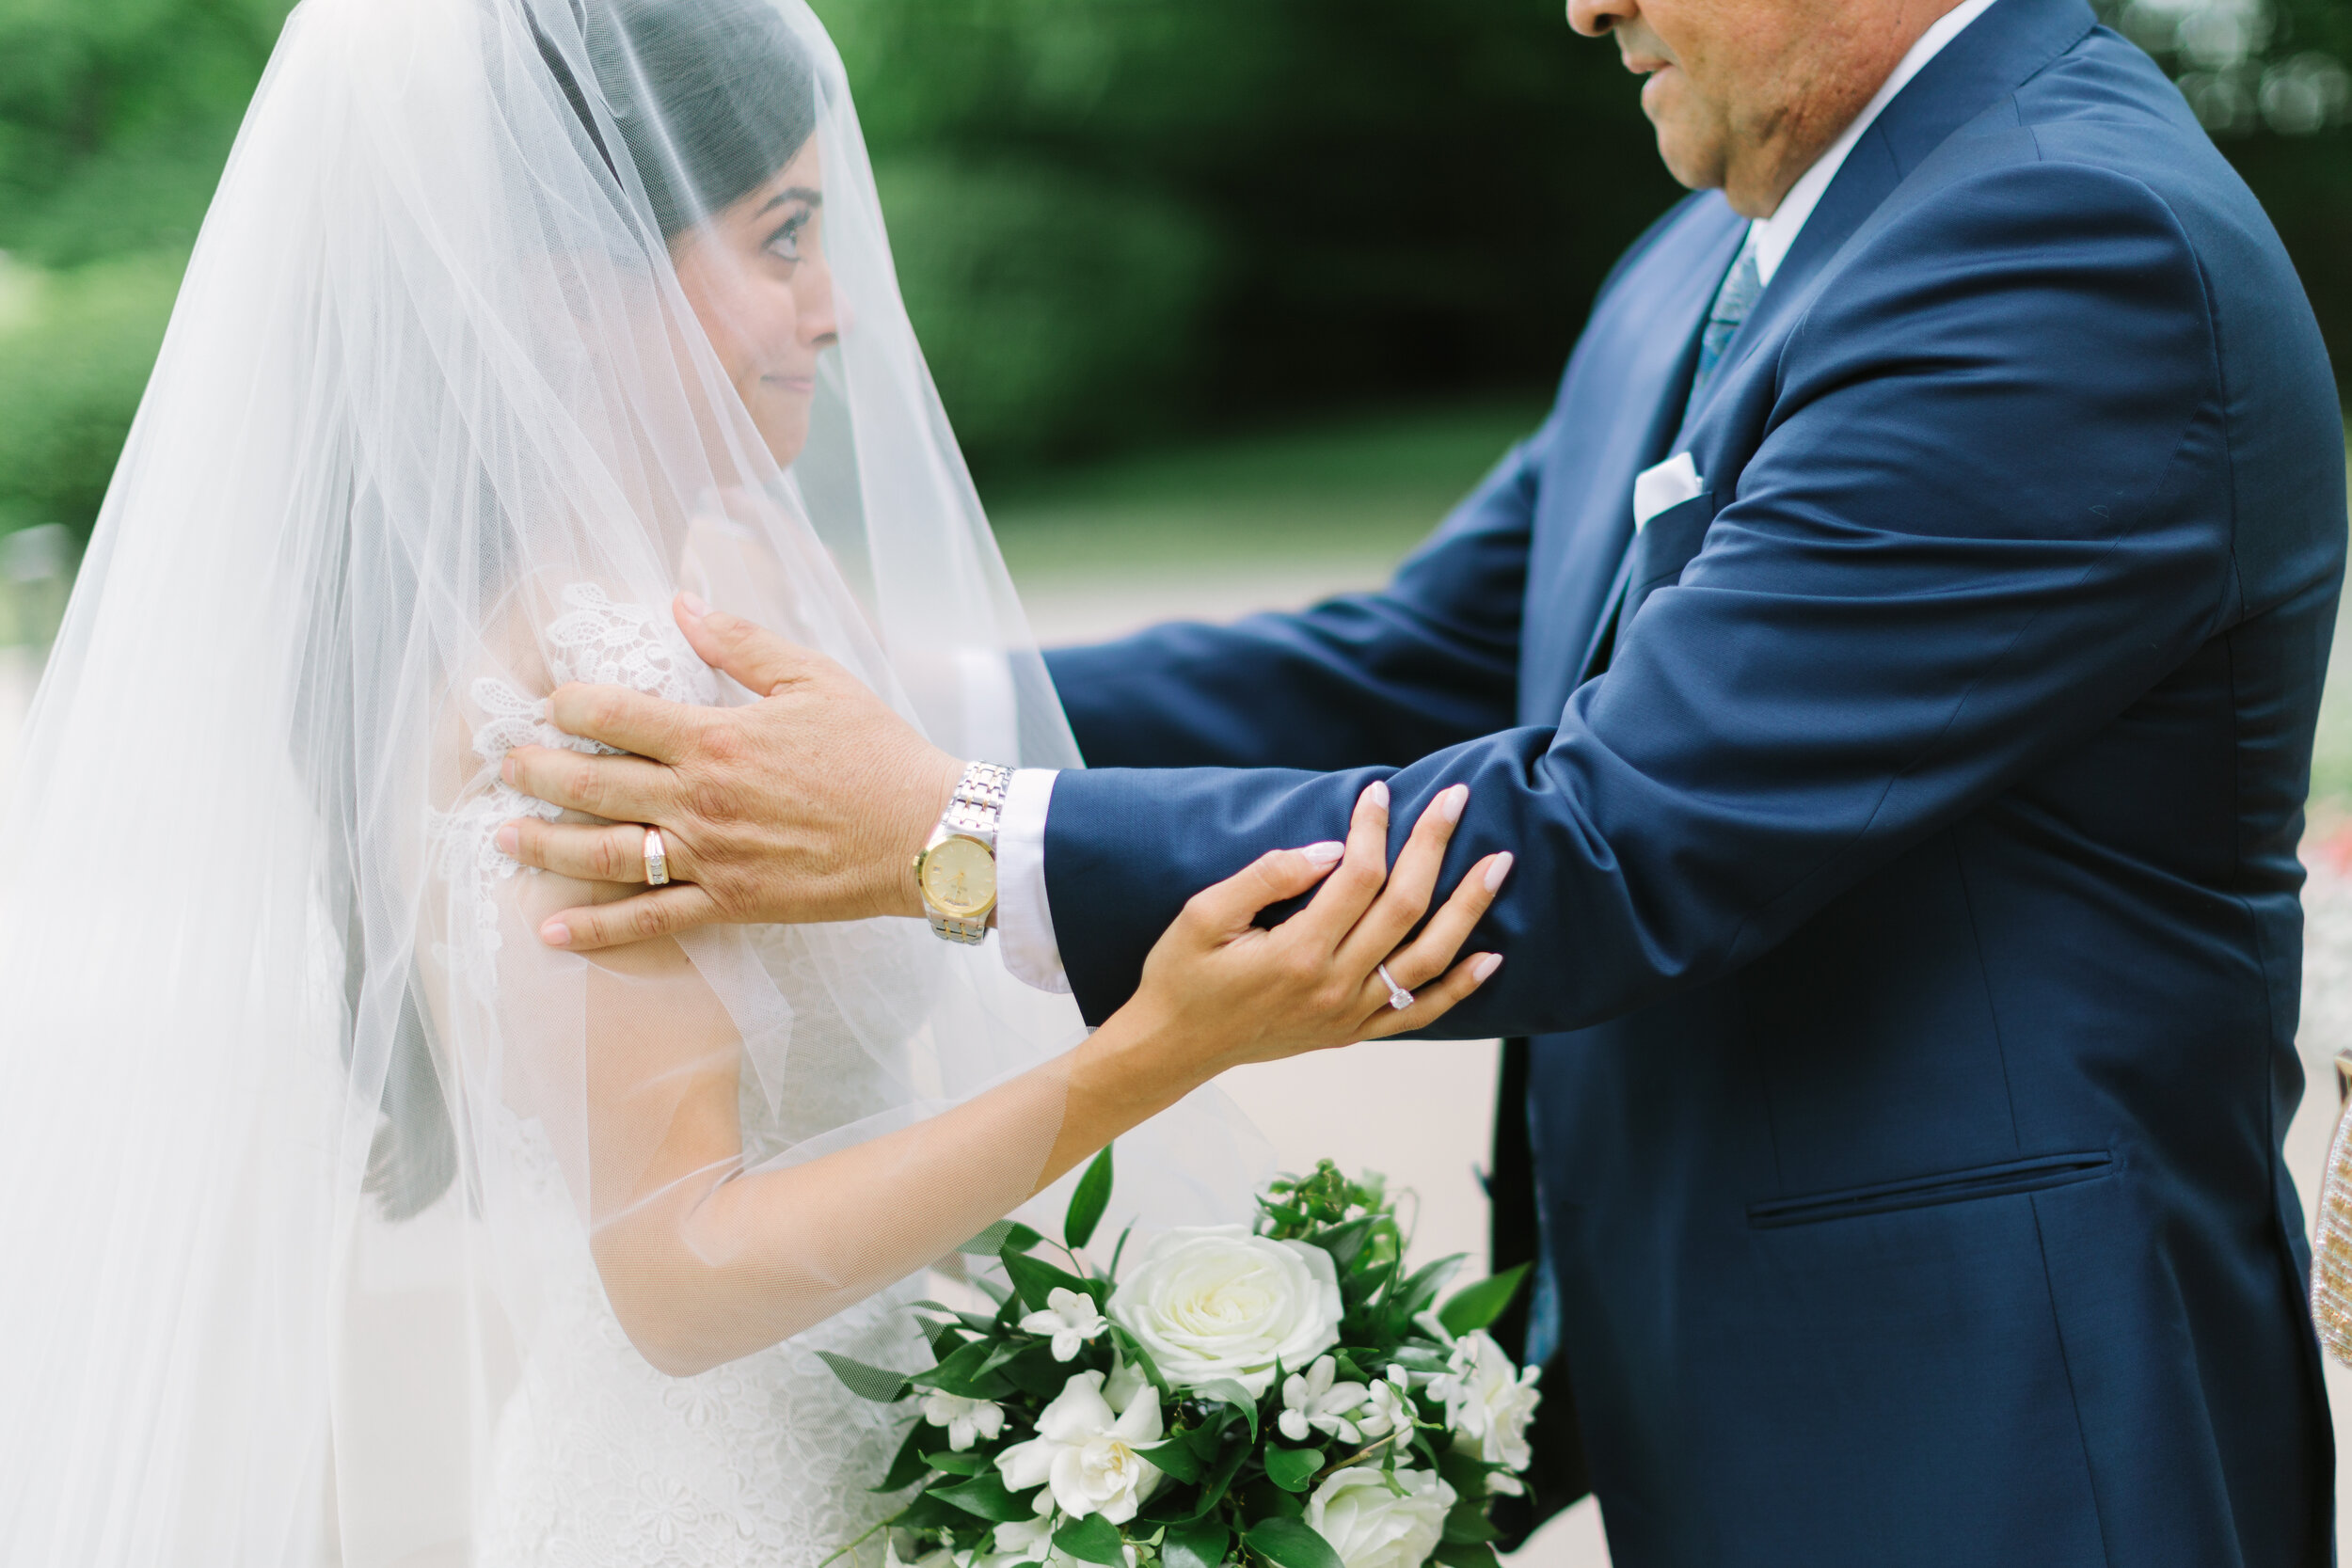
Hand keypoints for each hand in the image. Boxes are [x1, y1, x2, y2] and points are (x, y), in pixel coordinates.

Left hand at [497, 596, 960, 948]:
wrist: (928, 834)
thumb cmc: (877, 751)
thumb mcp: (814, 678)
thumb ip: (740, 642)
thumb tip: (681, 603)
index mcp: (716, 736)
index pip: (614, 715)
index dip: (568, 705)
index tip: (547, 702)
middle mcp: (700, 798)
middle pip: (591, 783)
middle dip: (534, 772)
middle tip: (502, 764)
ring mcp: (710, 856)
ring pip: (605, 852)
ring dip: (545, 845)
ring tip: (502, 836)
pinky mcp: (730, 902)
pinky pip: (651, 920)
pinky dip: (597, 930)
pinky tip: (550, 930)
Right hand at [1073, 779, 1510, 1117]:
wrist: (1174, 1049)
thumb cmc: (1182, 976)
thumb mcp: (1203, 915)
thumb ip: (1267, 877)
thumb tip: (1330, 850)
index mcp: (1297, 952)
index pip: (1357, 876)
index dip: (1374, 828)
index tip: (1379, 791)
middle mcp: (1334, 986)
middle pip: (1405, 908)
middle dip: (1434, 847)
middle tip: (1456, 799)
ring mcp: (1349, 1014)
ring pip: (1428, 958)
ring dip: (1467, 908)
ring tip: (1498, 865)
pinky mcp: (1353, 1033)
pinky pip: (1420, 1012)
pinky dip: (1460, 987)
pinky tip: (1492, 957)